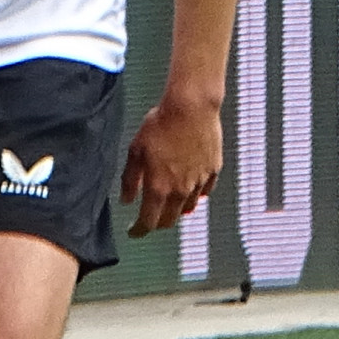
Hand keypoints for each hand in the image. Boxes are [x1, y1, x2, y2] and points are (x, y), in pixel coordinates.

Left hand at [119, 85, 223, 236]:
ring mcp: (199, 182)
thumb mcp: (136, 151)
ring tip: (169, 203)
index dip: (139, 230)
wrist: (191, 107)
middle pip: (169, 220)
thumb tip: (126, 198)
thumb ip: (130, 179)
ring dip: (177, 210)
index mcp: (159, 188)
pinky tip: (190, 188)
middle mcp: (180, 190)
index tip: (134, 231)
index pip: (148, 222)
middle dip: (157, 223)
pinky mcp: (213, 170)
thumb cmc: (161, 124)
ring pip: (188, 208)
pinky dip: (195, 194)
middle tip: (150, 218)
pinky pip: (204, 191)